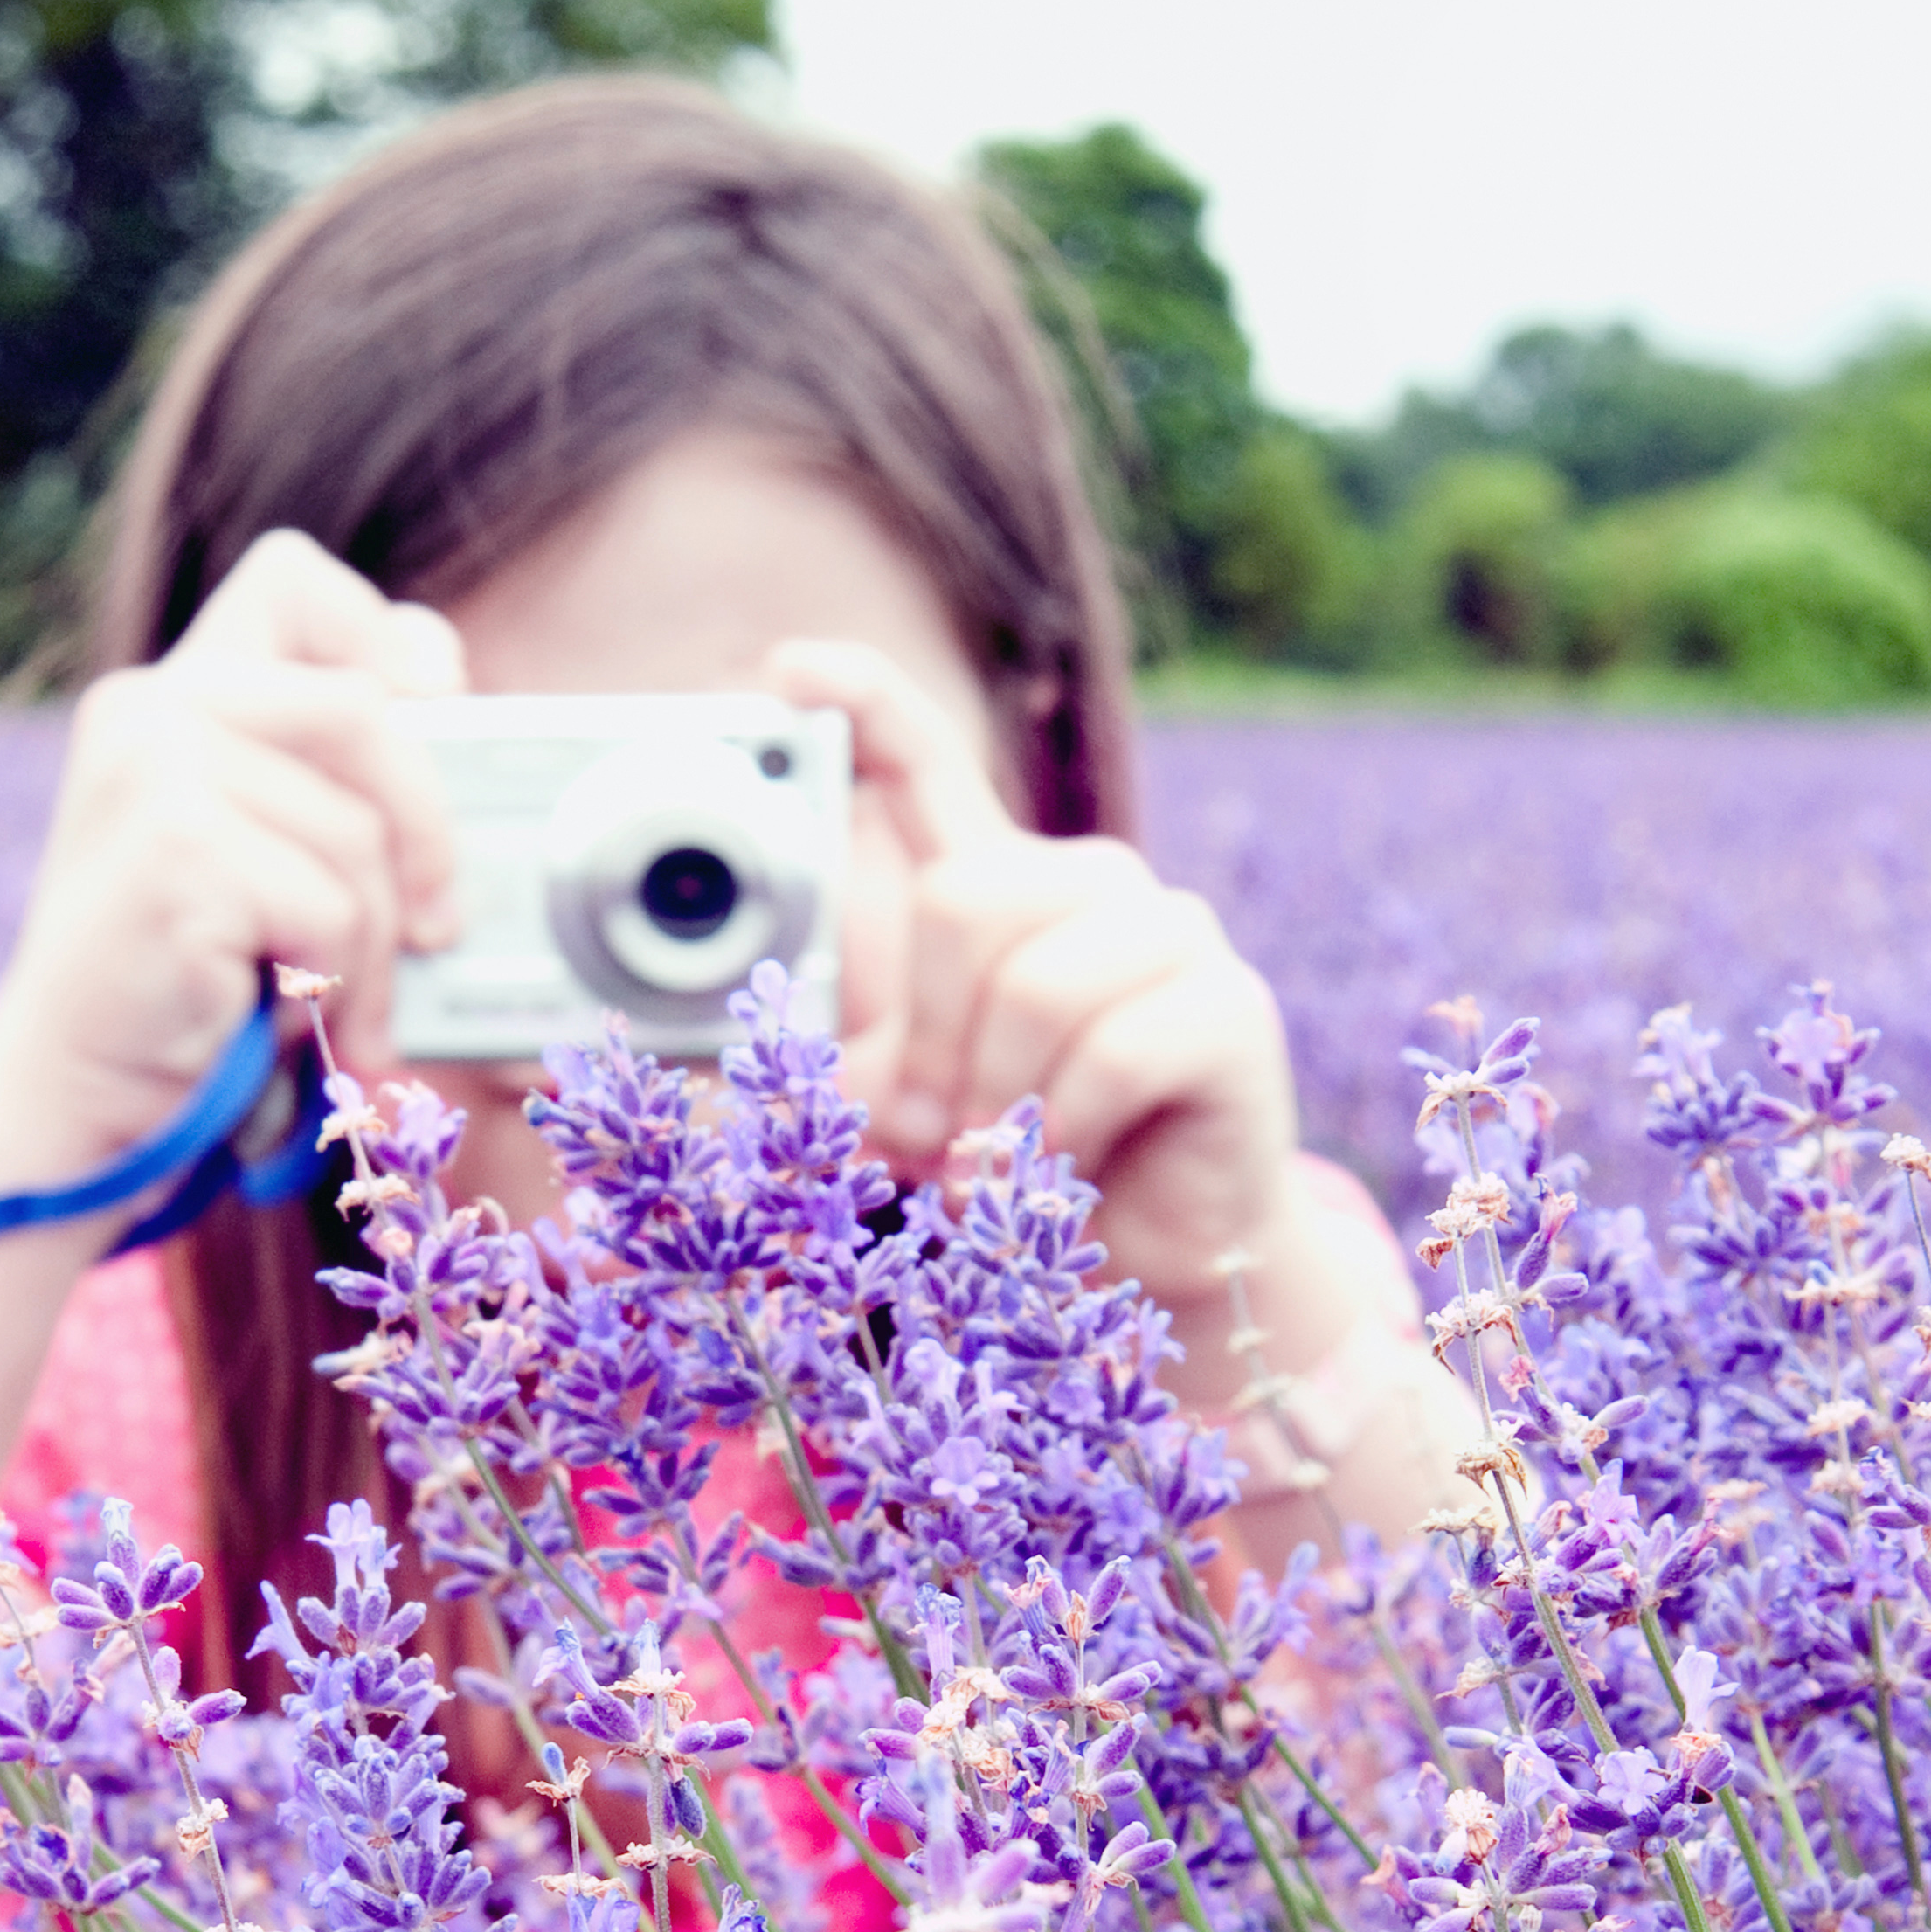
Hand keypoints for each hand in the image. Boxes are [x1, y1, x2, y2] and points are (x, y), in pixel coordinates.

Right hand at [0, 533, 466, 1234]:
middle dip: (430, 826)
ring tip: (333, 1002)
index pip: (292, 577)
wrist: (77, 1094)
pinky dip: (336, 979)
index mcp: (169, 692)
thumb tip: (465, 733)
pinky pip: (328, 904)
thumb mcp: (260, 852)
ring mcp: (151, 771)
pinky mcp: (170, 850)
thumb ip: (327, 780)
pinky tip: (289, 1013)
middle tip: (441, 927)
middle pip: (366, 708)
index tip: (440, 717)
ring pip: (357, 832)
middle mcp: (149, 708)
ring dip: (374, 945)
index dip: (389, 635)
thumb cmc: (190, 984)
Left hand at [780, 637, 1300, 1325]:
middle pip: (965, 899)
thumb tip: (701, 1064)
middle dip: (927, 1040)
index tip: (786, 668)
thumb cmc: (1016, 1171)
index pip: (931, 765)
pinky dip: (1062, 1133)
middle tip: (932, 1135)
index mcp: (1004, 889)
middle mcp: (1092, 886)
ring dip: (995, 1099)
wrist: (1151, 1263)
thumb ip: (832, 1064)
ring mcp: (1172, 939)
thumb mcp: (899, 1110)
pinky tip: (1064, 1167)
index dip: (862, 704)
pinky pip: (1110, 1052)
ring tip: (996, 1165)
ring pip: (1036, 983)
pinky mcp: (1229, 1012)